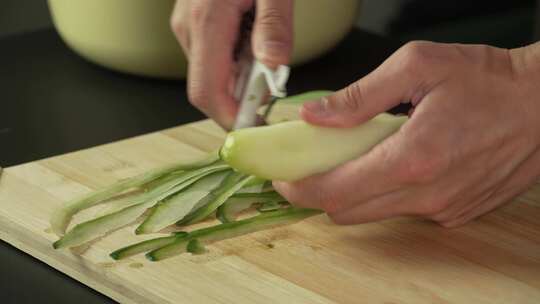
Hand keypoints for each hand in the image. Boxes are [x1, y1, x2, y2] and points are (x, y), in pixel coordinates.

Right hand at [171, 0, 292, 128]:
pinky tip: (253, 43)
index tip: (257, 126)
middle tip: (274, 81)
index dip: (231, 117)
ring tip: (266, 51)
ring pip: (212, 76)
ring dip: (242, 79)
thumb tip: (273, 64)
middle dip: (244, 97)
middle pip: (210, 89)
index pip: (208, 91)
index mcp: (208, 20)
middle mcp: (190, 27)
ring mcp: (188, 26)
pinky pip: (211, 60)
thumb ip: (273, 24)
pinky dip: (236, 64)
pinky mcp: (193, 24)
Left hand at [274, 41, 539, 226]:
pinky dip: (386, 192)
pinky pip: (404, 210)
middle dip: (320, 193)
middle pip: (347, 212)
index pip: (335, 191)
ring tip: (354, 158)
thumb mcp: (418, 66)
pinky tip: (395, 163)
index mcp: (412, 159)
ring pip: (374, 214)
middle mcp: (427, 195)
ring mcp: (444, 210)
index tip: (283, 178)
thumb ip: (359, 96)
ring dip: (353, 192)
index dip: (300, 188)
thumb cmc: (489, 80)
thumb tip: (314, 116)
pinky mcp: (456, 213)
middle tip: (311, 167)